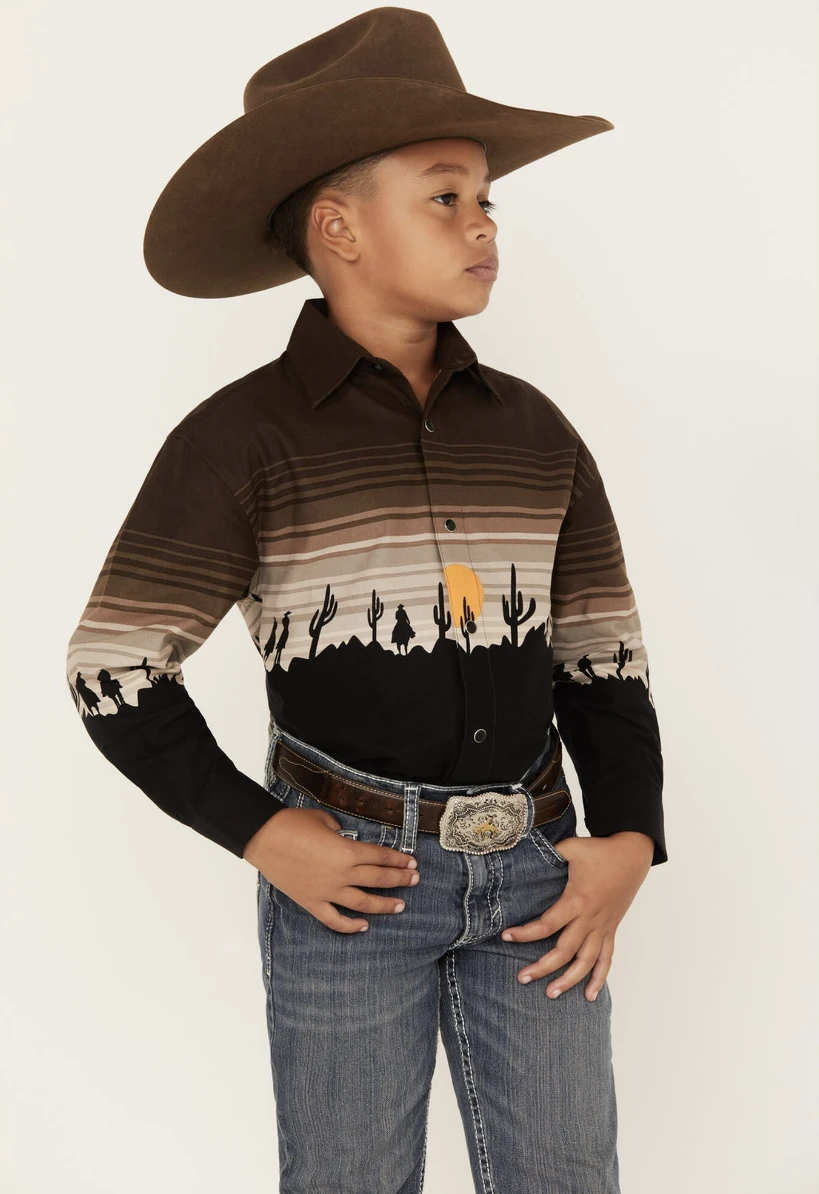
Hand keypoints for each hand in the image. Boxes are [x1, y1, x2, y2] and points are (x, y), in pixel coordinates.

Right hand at [243, 807, 419, 932]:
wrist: (263, 837)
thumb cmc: (292, 823)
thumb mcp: (324, 819)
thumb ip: (340, 831)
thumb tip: (345, 837)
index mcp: (347, 851)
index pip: (380, 857)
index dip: (399, 860)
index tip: (412, 862)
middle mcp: (341, 874)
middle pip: (378, 879)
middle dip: (400, 879)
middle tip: (415, 879)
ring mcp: (327, 891)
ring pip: (363, 903)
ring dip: (384, 905)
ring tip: (400, 906)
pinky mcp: (311, 902)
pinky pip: (334, 919)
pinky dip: (350, 925)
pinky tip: (363, 926)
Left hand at [501, 831, 653, 1000]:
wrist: (632, 854)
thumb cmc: (599, 850)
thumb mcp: (571, 848)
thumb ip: (548, 853)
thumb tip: (524, 853)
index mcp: (577, 900)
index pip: (547, 924)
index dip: (525, 933)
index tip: (506, 936)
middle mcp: (590, 918)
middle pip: (564, 951)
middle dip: (542, 967)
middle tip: (522, 978)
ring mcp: (602, 926)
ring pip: (586, 961)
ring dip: (569, 980)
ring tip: (551, 994)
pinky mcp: (611, 929)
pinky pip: (607, 958)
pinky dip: (599, 978)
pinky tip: (589, 995)